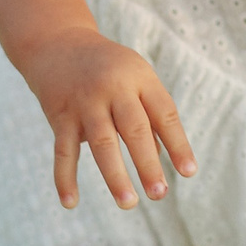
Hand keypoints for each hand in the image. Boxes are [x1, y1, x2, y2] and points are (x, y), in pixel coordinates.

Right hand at [21, 29, 196, 209]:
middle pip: (135, 130)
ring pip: (103, 143)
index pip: (164, 114)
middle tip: (160, 194)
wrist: (57, 42)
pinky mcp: (59, 114)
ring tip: (129, 203)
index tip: (189, 172)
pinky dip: (65, 178)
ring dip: (115, 176)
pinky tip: (70, 203)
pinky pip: (63, 151)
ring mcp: (85, 101)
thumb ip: (149, 115)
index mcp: (140, 78)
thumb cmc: (108, 68)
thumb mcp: (135, 79)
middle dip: (148, 164)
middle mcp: (113, 88)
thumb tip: (160, 158)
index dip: (178, 143)